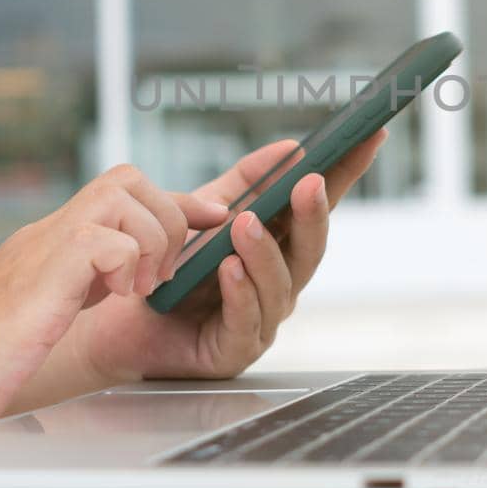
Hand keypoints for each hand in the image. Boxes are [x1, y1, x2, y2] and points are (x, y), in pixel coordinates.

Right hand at [0, 165, 227, 447]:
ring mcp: (42, 247)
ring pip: (126, 197)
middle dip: (167, 220)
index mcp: (53, 244)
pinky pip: (108, 238)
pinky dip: (126, 264)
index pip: (126, 194)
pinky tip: (111, 298)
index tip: (217, 214)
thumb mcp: (40, 314)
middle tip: (156, 276)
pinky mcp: (41, 273)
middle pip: (130, 177)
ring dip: (151, 243)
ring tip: (133, 289)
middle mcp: (48, 234)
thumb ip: (77, 285)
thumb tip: (117, 276)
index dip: (179, 201)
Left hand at [66, 130, 385, 386]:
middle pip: (310, 249)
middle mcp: (279, 282)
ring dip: (264, 253)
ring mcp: (263, 319)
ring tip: (245, 225)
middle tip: (311, 183)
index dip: (346, 173)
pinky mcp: (234, 351)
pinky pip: (246, 321)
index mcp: (279, 245)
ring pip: (279, 285)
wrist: (118, 317)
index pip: (318, 206)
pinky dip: (239, 293)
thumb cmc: (169, 266)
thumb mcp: (204, 210)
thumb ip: (246, 180)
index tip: (369, 137)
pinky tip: (229, 270)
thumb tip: (291, 147)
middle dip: (313, 215)